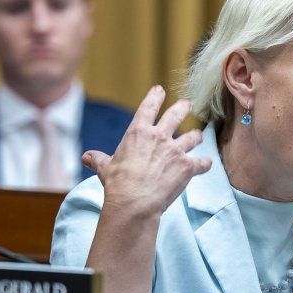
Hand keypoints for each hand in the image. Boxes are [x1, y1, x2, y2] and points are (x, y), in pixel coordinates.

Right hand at [82, 85, 211, 216]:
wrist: (134, 201)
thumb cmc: (118, 183)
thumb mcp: (105, 168)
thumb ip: (98, 159)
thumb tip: (86, 157)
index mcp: (139, 132)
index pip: (148, 108)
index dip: (155, 97)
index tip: (160, 90)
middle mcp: (160, 137)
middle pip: (176, 115)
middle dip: (182, 108)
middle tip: (186, 105)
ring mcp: (176, 150)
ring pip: (192, 137)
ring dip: (195, 136)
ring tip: (197, 135)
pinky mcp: (188, 166)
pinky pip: (201, 163)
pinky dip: (204, 164)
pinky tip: (207, 164)